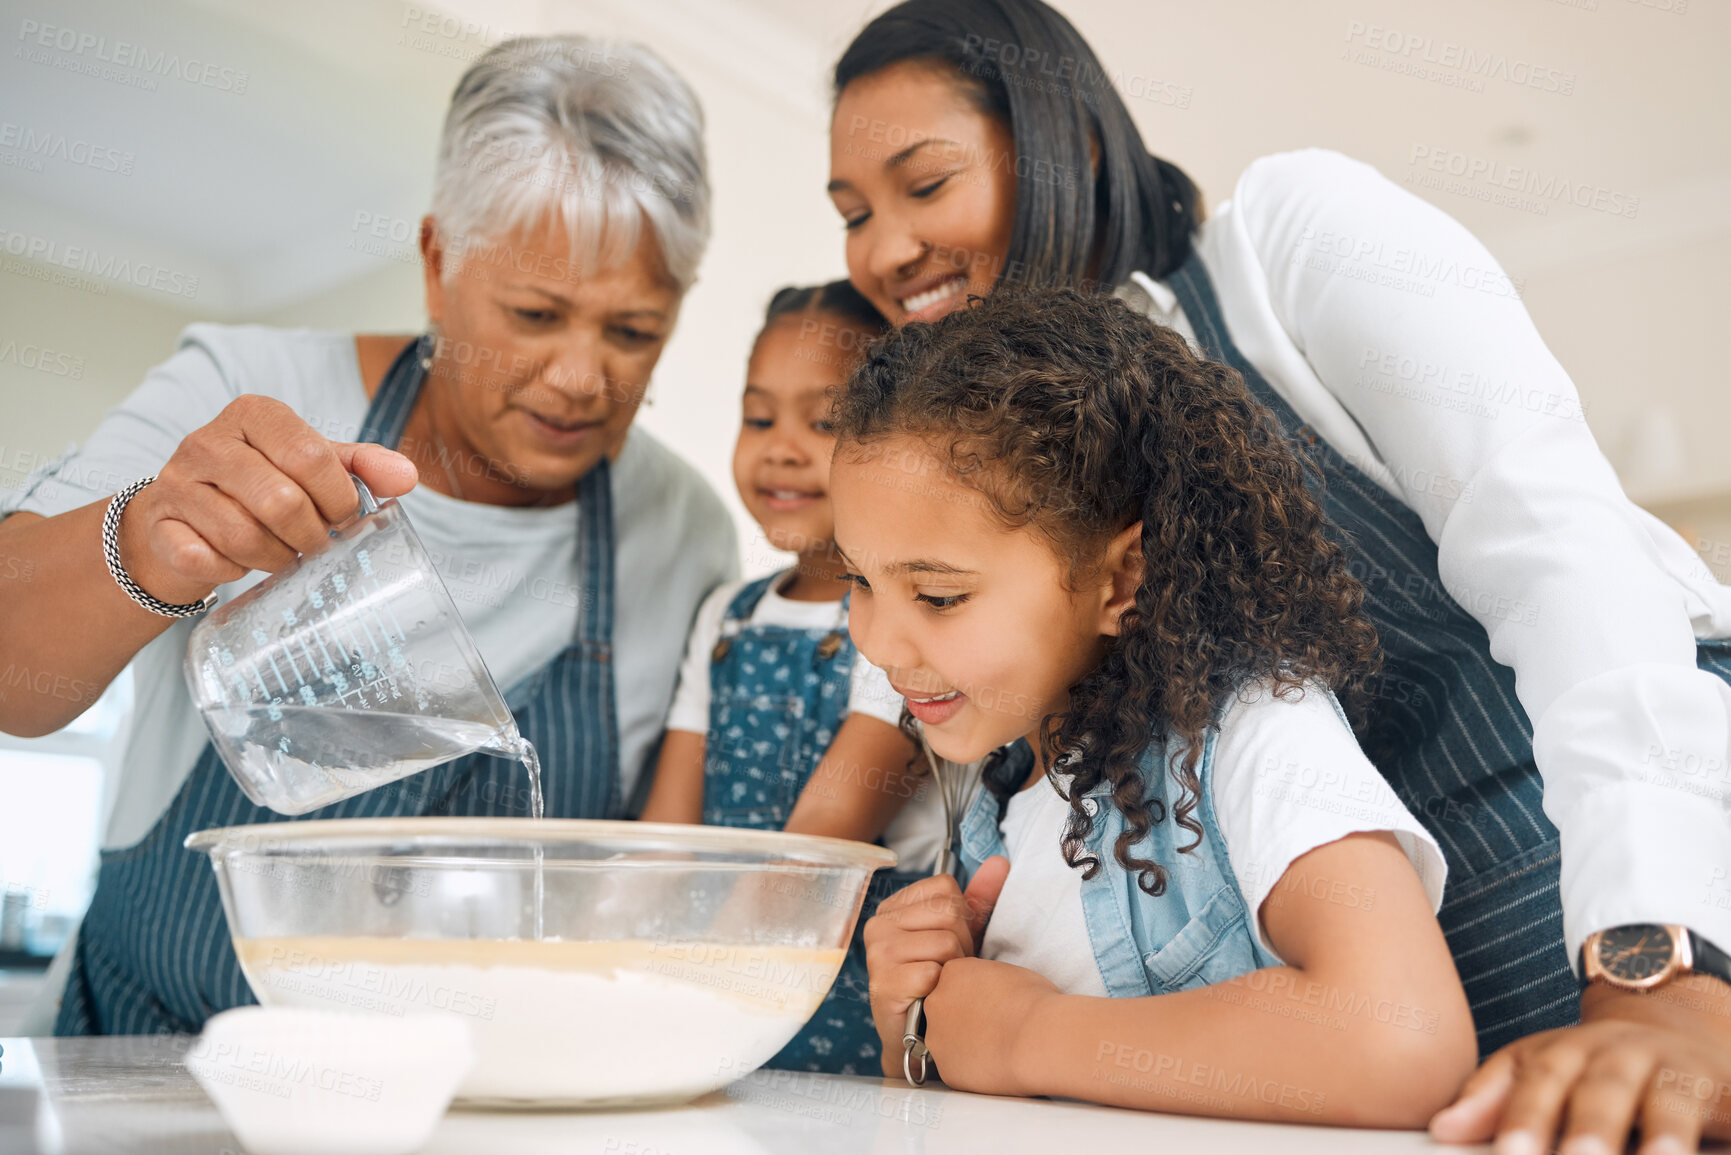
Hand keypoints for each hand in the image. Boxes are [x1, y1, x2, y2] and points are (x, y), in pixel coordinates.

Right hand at [119, 395, 416, 603]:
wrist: (181, 518)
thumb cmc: (258, 487)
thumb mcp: (313, 466)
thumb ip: (360, 467)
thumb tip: (406, 477)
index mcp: (255, 415)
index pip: (311, 455)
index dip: (338, 498)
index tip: (343, 516)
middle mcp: (209, 440)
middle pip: (281, 500)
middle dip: (310, 535)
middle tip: (316, 543)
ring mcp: (176, 482)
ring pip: (244, 535)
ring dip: (275, 557)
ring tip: (282, 553)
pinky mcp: (157, 524)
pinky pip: (203, 558)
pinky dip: (230, 570)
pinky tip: (236, 562)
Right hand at [864, 855, 1008, 1068]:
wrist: (919, 1037)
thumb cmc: (941, 981)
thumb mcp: (962, 934)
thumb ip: (979, 898)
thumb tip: (1000, 861)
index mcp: (894, 907)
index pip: (946, 888)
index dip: (962, 918)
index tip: (950, 944)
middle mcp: (878, 924)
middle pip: (948, 914)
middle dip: (961, 945)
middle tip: (947, 969)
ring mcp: (876, 954)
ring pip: (945, 942)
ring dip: (954, 969)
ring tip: (940, 983)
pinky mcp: (883, 983)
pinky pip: (934, 972)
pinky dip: (942, 989)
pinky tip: (931, 998)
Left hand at [923, 955, 1061, 1095]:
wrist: (1038, 1039)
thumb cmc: (1034, 1003)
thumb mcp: (1008, 971)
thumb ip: (987, 979)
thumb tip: (991, 991)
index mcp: (952, 973)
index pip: (954, 981)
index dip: (977, 994)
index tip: (995, 1003)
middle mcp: (936, 1003)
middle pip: (944, 1009)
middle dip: (964, 1018)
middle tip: (995, 1026)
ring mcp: (937, 1038)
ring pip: (947, 1040)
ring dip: (965, 1043)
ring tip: (998, 1047)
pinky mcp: (946, 1069)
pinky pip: (956, 1067)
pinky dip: (972, 1067)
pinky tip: (995, 1065)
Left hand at [1431, 976, 1730, 1153]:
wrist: (1676, 1028)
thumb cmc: (1593, 1067)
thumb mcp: (1541, 1074)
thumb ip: (1493, 1101)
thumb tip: (1442, 1128)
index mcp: (1561, 1052)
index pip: (1536, 1083)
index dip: (1523, 1119)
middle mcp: (1612, 1055)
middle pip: (1595, 1092)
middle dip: (1583, 1132)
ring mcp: (1663, 1068)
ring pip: (1656, 1101)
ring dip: (1648, 1135)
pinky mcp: (1704, 1084)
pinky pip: (1697, 1108)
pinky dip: (1685, 1135)